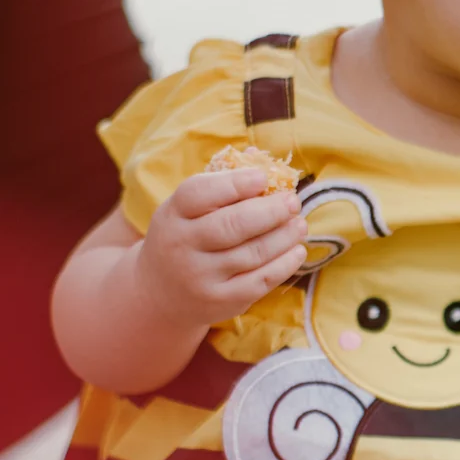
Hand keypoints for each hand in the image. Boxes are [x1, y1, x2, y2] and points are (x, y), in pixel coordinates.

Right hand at [137, 166, 309, 328]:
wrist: (160, 293)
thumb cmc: (185, 237)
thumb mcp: (187, 210)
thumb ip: (220, 184)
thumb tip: (259, 158)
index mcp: (172, 215)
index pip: (199, 193)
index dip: (235, 183)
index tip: (263, 178)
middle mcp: (182, 246)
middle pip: (231, 225)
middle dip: (269, 211)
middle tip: (292, 202)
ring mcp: (200, 276)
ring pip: (251, 253)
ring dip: (283, 236)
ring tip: (299, 224)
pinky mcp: (220, 301)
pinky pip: (259, 281)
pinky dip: (284, 265)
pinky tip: (297, 251)